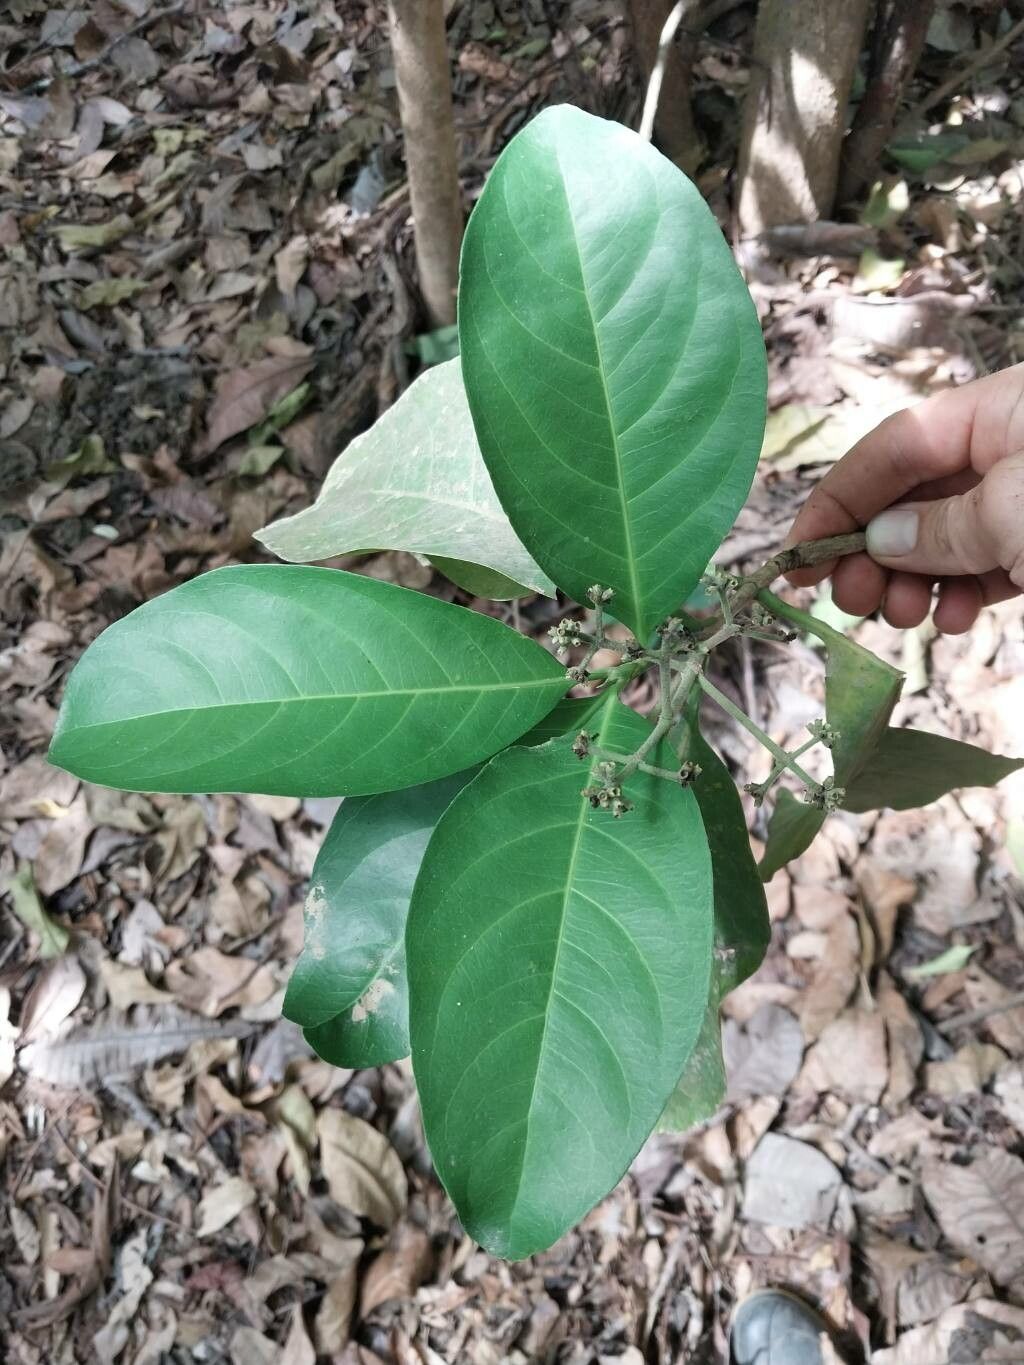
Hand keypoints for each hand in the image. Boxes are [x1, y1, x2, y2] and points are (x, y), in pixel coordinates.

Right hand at [784, 363, 1023, 633]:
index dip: (837, 502)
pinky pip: (989, 564)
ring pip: (946, 537)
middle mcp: (1011, 447)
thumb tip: (880, 541)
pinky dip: (961, 594)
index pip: (894, 446)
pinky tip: (956, 618)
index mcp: (1003, 408)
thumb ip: (941, 528)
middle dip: (874, 552)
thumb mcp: (1014, 513)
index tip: (796, 556)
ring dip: (912, 582)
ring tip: (907, 615)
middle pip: (914, 494)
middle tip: (855, 598)